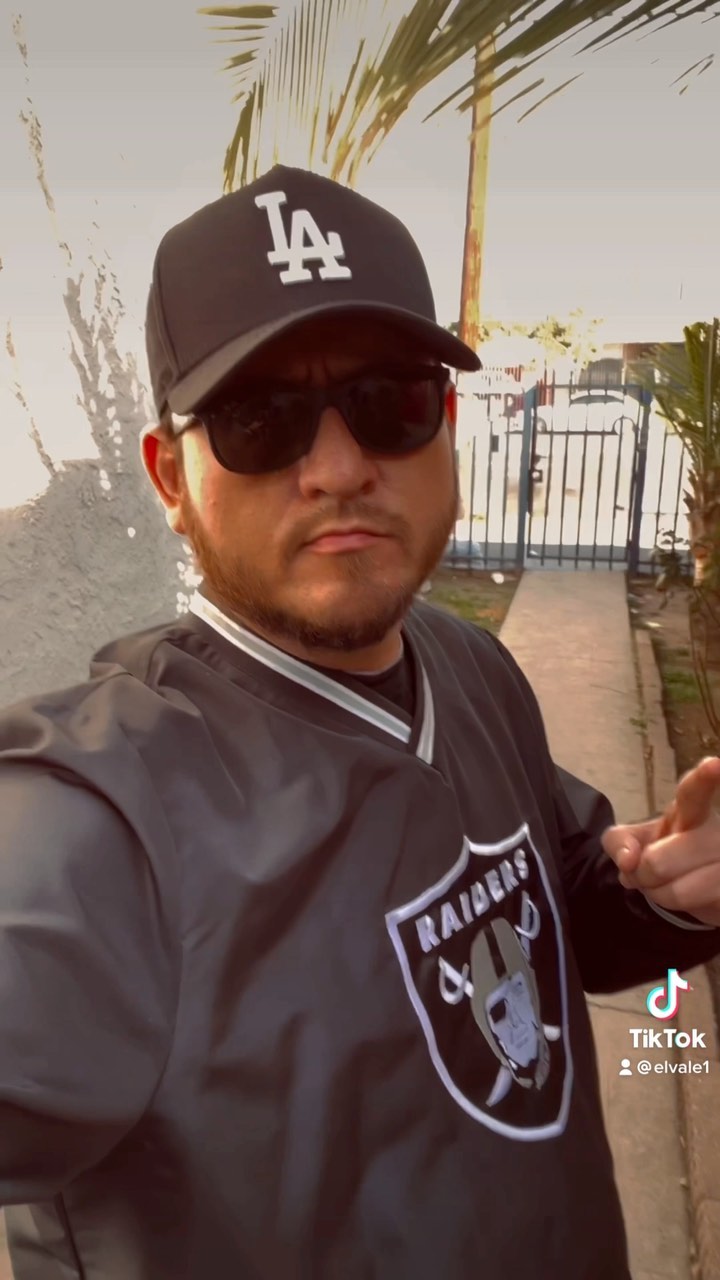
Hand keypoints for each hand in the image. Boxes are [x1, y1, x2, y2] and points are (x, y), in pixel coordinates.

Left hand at [602, 756, 719, 926]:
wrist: (690, 880)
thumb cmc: (662, 850)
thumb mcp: (630, 841)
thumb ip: (618, 842)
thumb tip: (629, 860)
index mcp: (689, 811)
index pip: (694, 792)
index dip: (705, 778)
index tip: (714, 765)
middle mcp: (714, 832)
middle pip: (659, 860)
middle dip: (642, 874)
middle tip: (645, 871)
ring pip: (677, 890)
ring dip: (658, 894)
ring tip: (664, 885)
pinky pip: (694, 907)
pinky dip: (676, 907)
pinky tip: (687, 897)